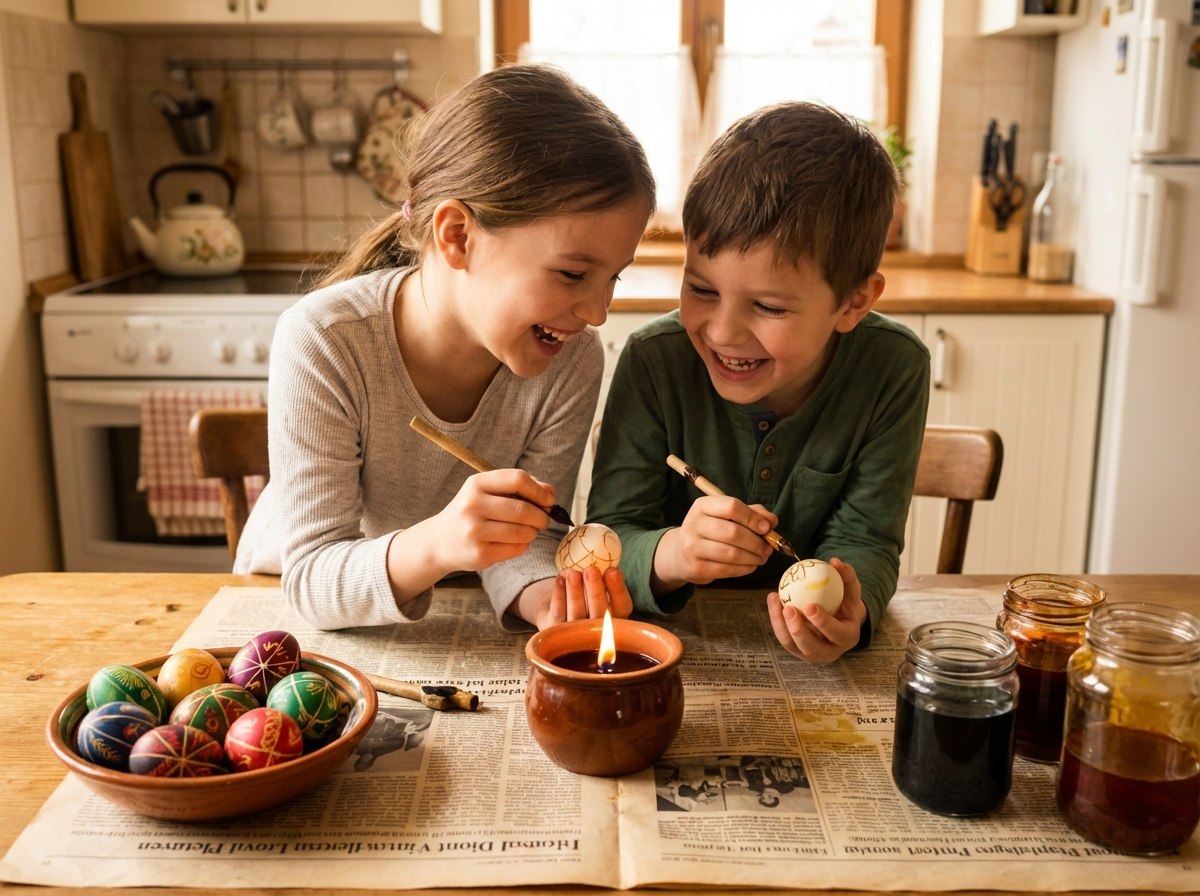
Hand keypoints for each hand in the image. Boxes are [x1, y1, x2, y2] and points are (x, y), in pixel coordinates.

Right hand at [402, 469, 554, 576]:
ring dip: (534, 532)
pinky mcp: (479, 554)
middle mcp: (472, 505)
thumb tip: (550, 492)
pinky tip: (515, 542)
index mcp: (476, 484)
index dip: (539, 490)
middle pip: (523, 509)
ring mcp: (474, 531)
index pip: (517, 479)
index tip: (548, 499)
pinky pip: (516, 549)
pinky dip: (523, 545)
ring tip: (530, 531)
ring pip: (522, 531)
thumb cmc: (473, 512)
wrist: (440, 541)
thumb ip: (519, 487)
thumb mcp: (487, 492)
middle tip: (543, 520)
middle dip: (541, 516)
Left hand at [517, 567, 633, 629]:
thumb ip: (606, 575)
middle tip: (590, 570)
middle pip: (599, 613)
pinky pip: (558, 613)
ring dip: (575, 593)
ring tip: (572, 573)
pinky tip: (560, 579)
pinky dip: (558, 596)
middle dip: (595, 591)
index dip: (618, 588)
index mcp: (617, 618)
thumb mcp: (602, 587)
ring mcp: (577, 635)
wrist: (561, 613)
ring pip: (577, 615)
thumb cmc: (588, 596)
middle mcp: (600, 631)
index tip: (612, 569)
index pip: (622, 605)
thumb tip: (607, 548)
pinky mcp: (556, 632)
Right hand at [651, 496, 775, 591]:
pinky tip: (750, 565)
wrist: (681, 553)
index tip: (766, 528)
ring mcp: (692, 547)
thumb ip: (753, 513)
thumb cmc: (712, 530)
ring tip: (762, 557)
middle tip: (768, 548)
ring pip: (731, 554)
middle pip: (733, 532)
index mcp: (702, 506)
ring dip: (753, 557)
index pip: (731, 506)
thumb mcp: (728, 516)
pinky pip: (727, 569)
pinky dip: (744, 569)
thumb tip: (772, 522)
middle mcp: (694, 524)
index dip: (752, 518)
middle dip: (756, 542)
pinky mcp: (696, 568)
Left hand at [766, 557, 866, 662]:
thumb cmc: (846, 604)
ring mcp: (811, 655)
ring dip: (781, 624)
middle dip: (798, 630)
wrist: (840, 622)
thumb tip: (834, 561)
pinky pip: (784, 638)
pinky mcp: (796, 651)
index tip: (809, 605)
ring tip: (776, 601)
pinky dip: (776, 620)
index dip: (822, 622)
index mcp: (847, 638)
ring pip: (792, 645)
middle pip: (811, 648)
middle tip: (788, 608)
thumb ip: (846, 577)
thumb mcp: (851, 591)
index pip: (836, 633)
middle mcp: (830, 652)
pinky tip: (773, 599)